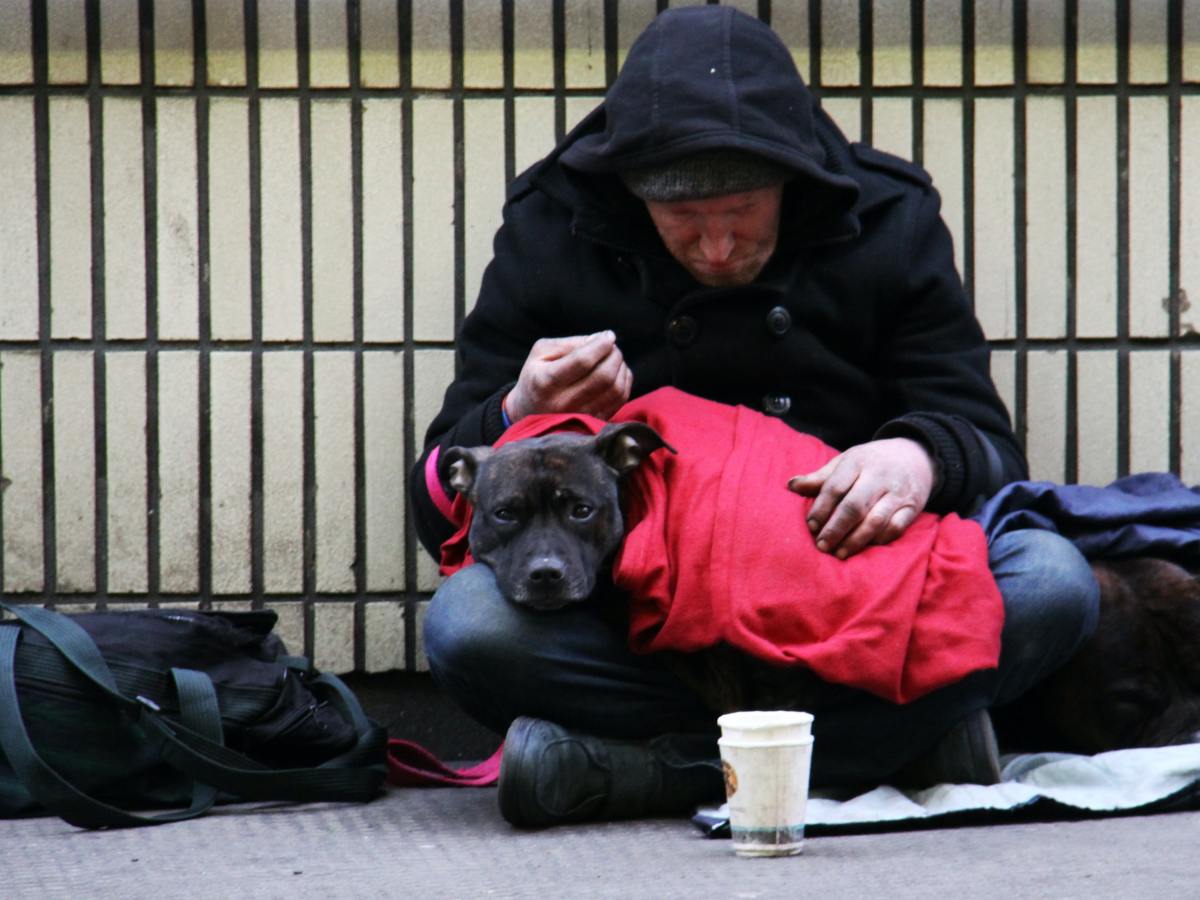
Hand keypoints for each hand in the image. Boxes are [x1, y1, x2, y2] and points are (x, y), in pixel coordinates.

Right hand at [505, 331, 632, 421]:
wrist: (528, 412)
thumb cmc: (536, 376)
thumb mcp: (541, 352)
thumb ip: (570, 343)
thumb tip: (601, 339)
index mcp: (545, 381)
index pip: (582, 361)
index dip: (601, 345)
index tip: (608, 336)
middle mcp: (562, 403)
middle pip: (603, 376)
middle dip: (614, 355)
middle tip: (612, 347)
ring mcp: (579, 416)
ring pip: (615, 390)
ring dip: (621, 368)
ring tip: (614, 358)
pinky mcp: (592, 422)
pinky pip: (619, 401)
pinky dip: (624, 382)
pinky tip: (617, 373)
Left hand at [787, 438, 935, 559]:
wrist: (916, 456)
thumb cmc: (871, 462)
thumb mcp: (846, 462)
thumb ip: (820, 477)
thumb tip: (790, 486)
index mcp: (857, 462)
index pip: (835, 487)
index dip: (820, 509)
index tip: (810, 526)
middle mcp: (879, 476)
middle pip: (854, 506)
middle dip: (835, 529)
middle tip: (821, 545)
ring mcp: (898, 493)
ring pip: (875, 520)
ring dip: (855, 540)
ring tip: (839, 553)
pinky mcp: (912, 508)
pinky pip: (895, 528)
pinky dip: (879, 540)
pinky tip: (864, 548)